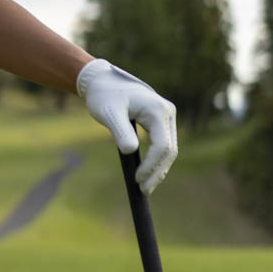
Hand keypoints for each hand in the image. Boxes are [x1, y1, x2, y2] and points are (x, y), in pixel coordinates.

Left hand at [76, 58, 177, 194]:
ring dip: (159, 169)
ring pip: (169, 149)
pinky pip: (164, 144)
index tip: (138, 180)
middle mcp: (167, 112)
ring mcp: (166, 116)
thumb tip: (131, 151)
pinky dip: (156, 160)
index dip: (152, 165)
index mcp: (157, 110)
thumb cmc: (104, 95)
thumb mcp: (109, 113)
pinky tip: (147, 173)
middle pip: (170, 150)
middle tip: (143, 190)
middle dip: (157, 172)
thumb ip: (120, 131)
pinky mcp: (161, 121)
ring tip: (145, 187)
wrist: (103, 81)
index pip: (162, 145)